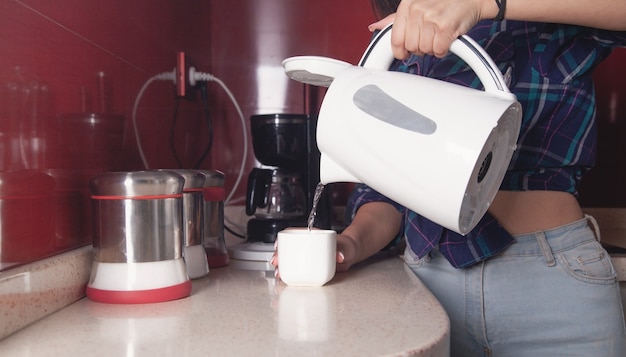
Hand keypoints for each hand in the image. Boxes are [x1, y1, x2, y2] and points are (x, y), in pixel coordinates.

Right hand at [270, 232, 357, 279]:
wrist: (350, 256)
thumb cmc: (347, 247)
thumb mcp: (346, 246)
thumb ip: (344, 249)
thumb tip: (340, 256)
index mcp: (313, 236)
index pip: (294, 233)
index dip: (283, 238)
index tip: (278, 244)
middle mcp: (307, 246)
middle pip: (288, 248)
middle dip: (279, 254)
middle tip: (276, 261)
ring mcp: (307, 256)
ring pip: (290, 259)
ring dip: (282, 266)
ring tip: (278, 272)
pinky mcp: (309, 267)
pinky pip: (296, 269)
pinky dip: (289, 274)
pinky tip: (284, 278)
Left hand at [368, 0, 490, 58]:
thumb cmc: (445, 2)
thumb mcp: (416, 5)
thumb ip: (394, 19)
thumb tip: (374, 27)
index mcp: (407, 5)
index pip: (395, 39)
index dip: (400, 50)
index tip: (405, 52)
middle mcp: (417, 11)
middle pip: (410, 47)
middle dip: (420, 47)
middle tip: (430, 37)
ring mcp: (430, 19)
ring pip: (424, 50)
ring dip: (433, 48)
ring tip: (439, 35)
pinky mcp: (445, 27)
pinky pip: (438, 51)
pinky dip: (443, 49)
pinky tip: (447, 38)